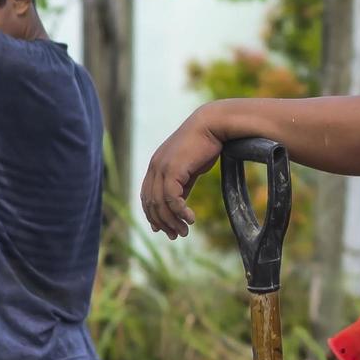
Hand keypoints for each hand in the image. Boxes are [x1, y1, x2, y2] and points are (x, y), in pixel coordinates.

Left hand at [140, 107, 222, 238]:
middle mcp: (154, 167)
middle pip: (151, 203)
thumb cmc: (205, 144)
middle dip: (163, 222)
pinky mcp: (173, 170)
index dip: (153, 215)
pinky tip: (191, 218)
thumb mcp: (190, 168)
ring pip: (161, 203)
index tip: (163, 229)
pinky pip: (172, 198)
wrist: (212, 125)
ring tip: (184, 231)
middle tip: (176, 235)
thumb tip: (179, 204)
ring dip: (172, 221)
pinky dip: (180, 212)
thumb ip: (181, 184)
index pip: (147, 196)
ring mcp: (162, 168)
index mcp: (156, 166)